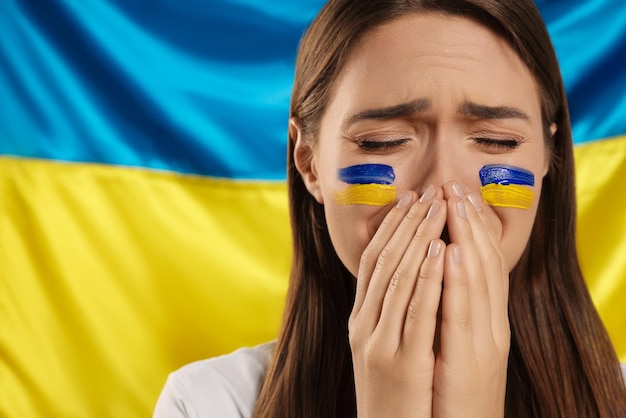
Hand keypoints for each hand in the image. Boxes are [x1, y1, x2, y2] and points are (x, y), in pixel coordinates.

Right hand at [349, 185, 446, 417]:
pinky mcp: (401, 362)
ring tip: (437, 207)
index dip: (391, 226)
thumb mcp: (379, 347)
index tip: (410, 198)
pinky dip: (429, 277)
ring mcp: (378, 342)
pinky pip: (416, 311)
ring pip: (398, 277)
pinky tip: (441, 250)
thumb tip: (404, 275)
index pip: (372, 260)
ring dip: (419, 238)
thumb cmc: (391, 393)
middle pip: (384, 261)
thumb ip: (386, 312)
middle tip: (428, 190)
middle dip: (407, 222)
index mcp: (360, 319)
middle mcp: (363, 324)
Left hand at [432, 182, 509, 417]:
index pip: (485, 265)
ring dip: (465, 239)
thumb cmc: (453, 391)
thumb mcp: (459, 347)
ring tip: (454, 204)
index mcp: (488, 322)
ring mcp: (482, 343)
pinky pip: (458, 314)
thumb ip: (454, 312)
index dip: (475, 229)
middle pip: (483, 265)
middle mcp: (491, 327)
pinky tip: (447, 253)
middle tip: (456, 186)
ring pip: (475, 281)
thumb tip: (438, 274)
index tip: (461, 195)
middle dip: (469, 223)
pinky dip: (454, 281)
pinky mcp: (466, 361)